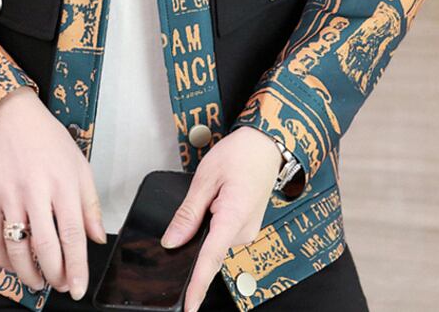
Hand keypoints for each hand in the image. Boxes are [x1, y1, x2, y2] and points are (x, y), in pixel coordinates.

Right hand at [0, 86, 106, 299]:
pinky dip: (0, 260)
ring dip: (28, 274)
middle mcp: (35, 190)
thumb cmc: (48, 140)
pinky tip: (11, 264)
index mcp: (63, 182)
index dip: (76, 268)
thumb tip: (96, 238)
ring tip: (37, 281)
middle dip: (54, 275)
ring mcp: (8, 193)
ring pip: (16, 249)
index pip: (72, 235)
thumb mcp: (79, 165)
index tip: (79, 288)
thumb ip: (90, 204)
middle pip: (45, 247)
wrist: (11, 116)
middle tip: (60, 285)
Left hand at [160, 127, 282, 311]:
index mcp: (234, 217)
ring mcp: (248, 231)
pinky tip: (218, 199)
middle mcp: (244, 231)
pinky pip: (223, 233)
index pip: (210, 260)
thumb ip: (188, 213)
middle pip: (208, 248)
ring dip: (206, 224)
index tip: (188, 307)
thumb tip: (172, 241)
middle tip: (203, 197)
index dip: (197, 286)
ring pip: (214, 240)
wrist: (266, 144)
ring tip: (214, 191)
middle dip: (195, 234)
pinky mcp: (246, 227)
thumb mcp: (206, 178)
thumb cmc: (240, 154)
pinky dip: (214, 222)